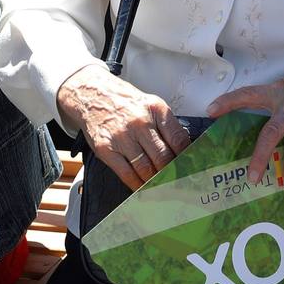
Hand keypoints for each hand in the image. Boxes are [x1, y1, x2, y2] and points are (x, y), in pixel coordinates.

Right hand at [56, 64, 190, 189]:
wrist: (93, 95)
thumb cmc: (125, 103)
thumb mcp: (152, 105)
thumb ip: (168, 125)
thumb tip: (183, 150)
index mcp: (157, 110)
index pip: (179, 140)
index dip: (186, 159)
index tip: (190, 169)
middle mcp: (141, 123)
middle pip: (163, 157)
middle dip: (172, 174)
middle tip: (179, 183)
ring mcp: (122, 137)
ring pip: (146, 168)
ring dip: (156, 182)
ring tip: (164, 188)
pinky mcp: (106, 149)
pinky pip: (126, 173)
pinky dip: (137, 184)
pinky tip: (144, 188)